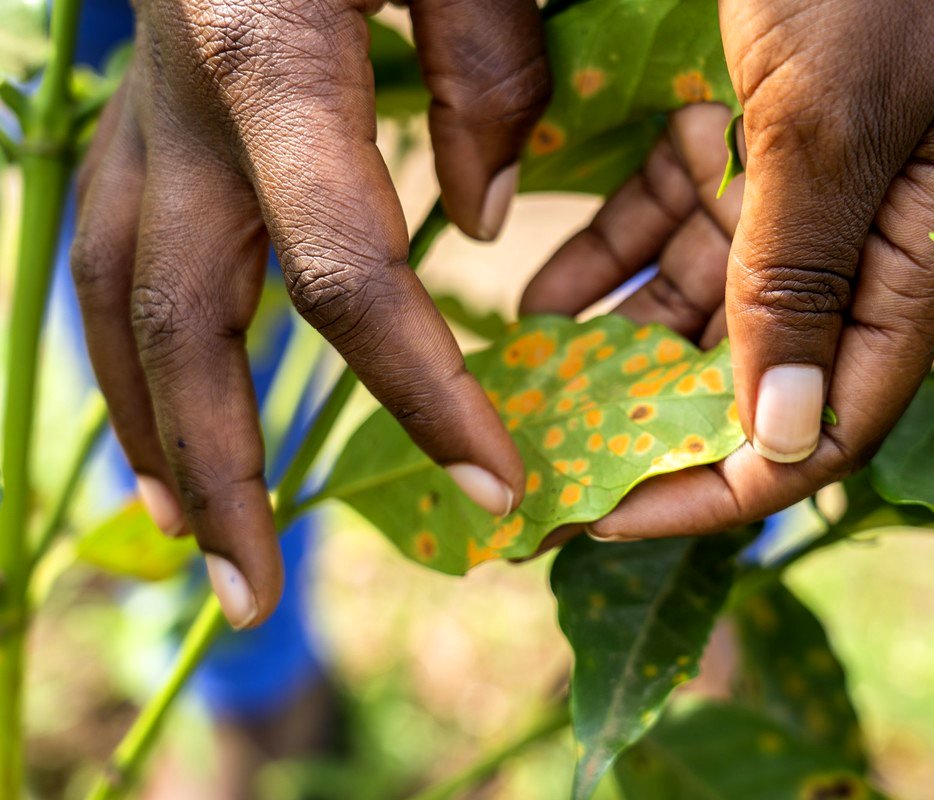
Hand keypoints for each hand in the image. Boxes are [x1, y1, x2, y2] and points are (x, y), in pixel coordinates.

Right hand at [71, 0, 548, 626]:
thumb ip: (484, 66)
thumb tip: (485, 221)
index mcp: (273, 62)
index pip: (348, 273)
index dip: (421, 391)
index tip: (496, 484)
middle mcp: (182, 112)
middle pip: (184, 326)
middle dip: (227, 469)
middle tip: (261, 598)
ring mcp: (140, 123)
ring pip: (121, 312)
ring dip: (161, 439)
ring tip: (209, 547)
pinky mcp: (137, 131)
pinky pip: (118, 270)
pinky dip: (138, 368)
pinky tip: (169, 437)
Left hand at [532, 0, 933, 539]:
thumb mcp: (827, 121)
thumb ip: (800, 281)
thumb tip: (779, 446)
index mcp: (912, 252)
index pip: (824, 419)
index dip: (720, 484)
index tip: (612, 517)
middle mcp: (859, 234)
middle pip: (756, 374)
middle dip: (656, 424)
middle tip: (552, 465)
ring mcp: (797, 183)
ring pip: (704, 306)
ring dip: (620, 348)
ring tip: (533, 387)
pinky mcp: (742, 130)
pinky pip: (671, 224)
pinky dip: (612, 260)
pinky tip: (545, 297)